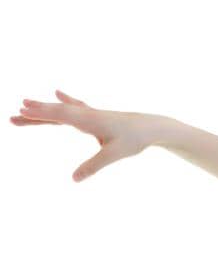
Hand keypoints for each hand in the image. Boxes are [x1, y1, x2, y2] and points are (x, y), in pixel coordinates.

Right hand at [11, 90, 154, 181]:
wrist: (151, 127)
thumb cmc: (134, 140)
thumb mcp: (113, 155)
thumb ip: (93, 166)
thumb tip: (74, 179)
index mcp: (87, 120)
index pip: (58, 116)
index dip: (40, 114)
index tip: (21, 111)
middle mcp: (86, 114)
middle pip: (54, 112)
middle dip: (33, 114)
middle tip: (12, 117)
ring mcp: (90, 113)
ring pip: (62, 110)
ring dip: (44, 109)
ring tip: (24, 106)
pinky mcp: (96, 116)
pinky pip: (76, 107)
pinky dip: (65, 101)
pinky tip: (58, 92)